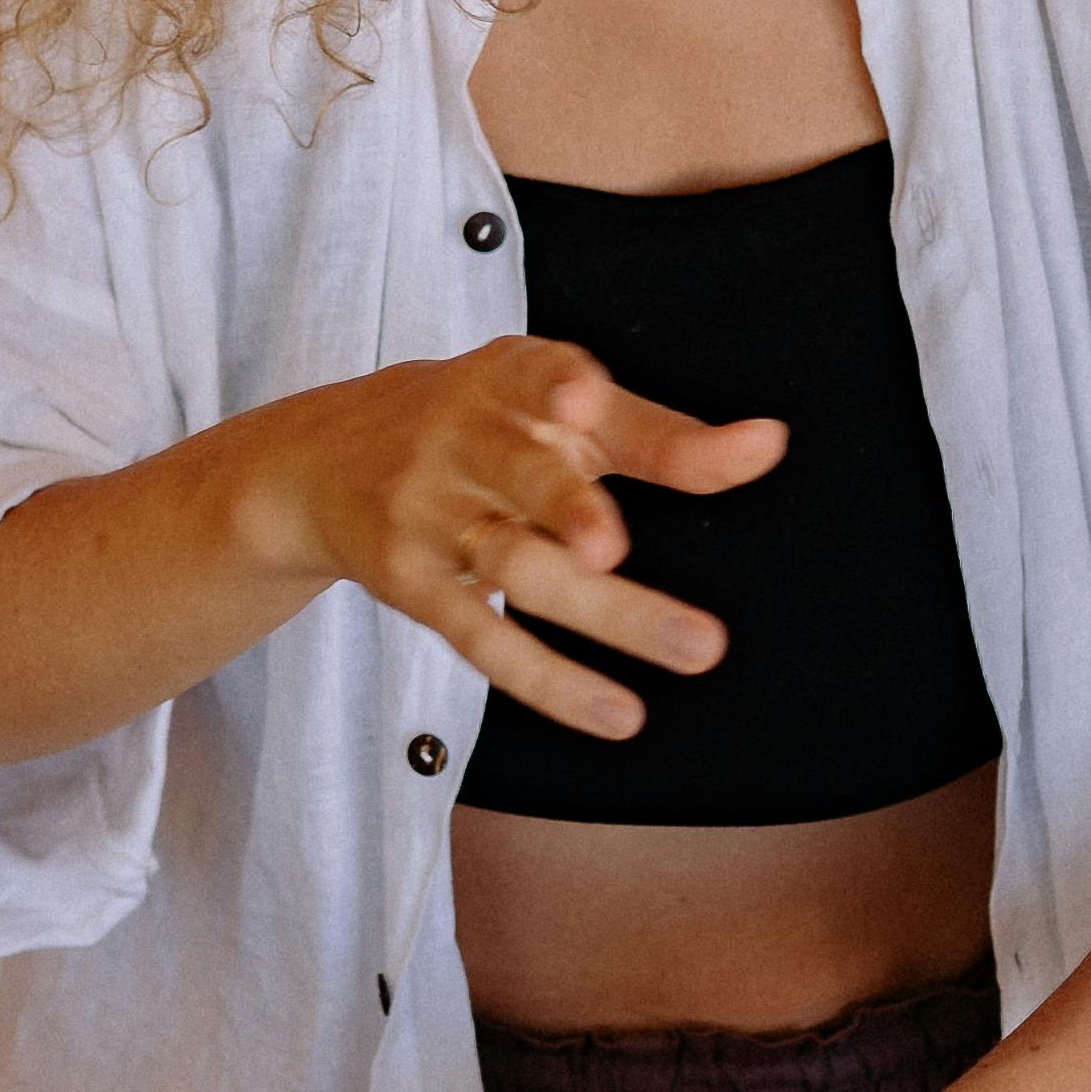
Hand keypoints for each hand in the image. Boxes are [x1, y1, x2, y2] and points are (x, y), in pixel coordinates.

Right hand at [237, 337, 778, 742]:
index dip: (565, 390)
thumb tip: (769, 444)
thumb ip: (662, 434)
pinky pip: (482, 638)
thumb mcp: (557, 409)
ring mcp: (433, 514)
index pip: (548, 378)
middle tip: (611, 547)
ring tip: (693, 647)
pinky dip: (550, 679)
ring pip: (518, 567)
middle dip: (563, 509)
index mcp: (509, 380)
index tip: (587, 405)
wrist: (321, 458)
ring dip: (601, 612)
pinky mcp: (412, 584)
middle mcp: (466, 441)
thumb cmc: (480, 425)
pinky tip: (616, 713)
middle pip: (522, 479)